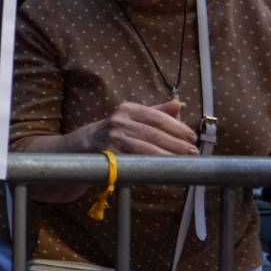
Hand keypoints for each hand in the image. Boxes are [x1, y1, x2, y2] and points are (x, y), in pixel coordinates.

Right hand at [71, 99, 195, 156]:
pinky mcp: (108, 154)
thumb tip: (179, 103)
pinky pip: (135, 160)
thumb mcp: (130, 118)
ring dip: (168, 155)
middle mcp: (118, 120)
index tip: (192, 136)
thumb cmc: (111, 133)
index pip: (158, 117)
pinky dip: (151, 165)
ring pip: (146, 148)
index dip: (177, 127)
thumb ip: (156, 111)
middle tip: (193, 151)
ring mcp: (112, 137)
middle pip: (154, 133)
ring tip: (184, 160)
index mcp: (127, 109)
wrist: (77, 147)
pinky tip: (163, 167)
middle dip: (176, 143)